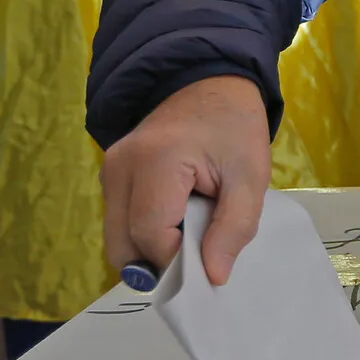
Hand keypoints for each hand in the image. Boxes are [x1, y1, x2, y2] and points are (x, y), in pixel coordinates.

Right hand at [100, 75, 271, 286]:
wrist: (209, 81)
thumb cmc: (235, 126)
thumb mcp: (251, 177)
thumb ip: (234, 228)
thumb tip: (213, 277)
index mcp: (155, 162)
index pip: (150, 235)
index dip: (178, 258)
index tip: (210, 258)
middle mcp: (119, 168)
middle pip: (123, 246)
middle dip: (159, 261)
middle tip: (198, 250)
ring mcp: (109, 170)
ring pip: (117, 238)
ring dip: (150, 248)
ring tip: (190, 229)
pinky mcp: (111, 174)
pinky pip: (120, 221)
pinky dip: (144, 232)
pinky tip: (176, 218)